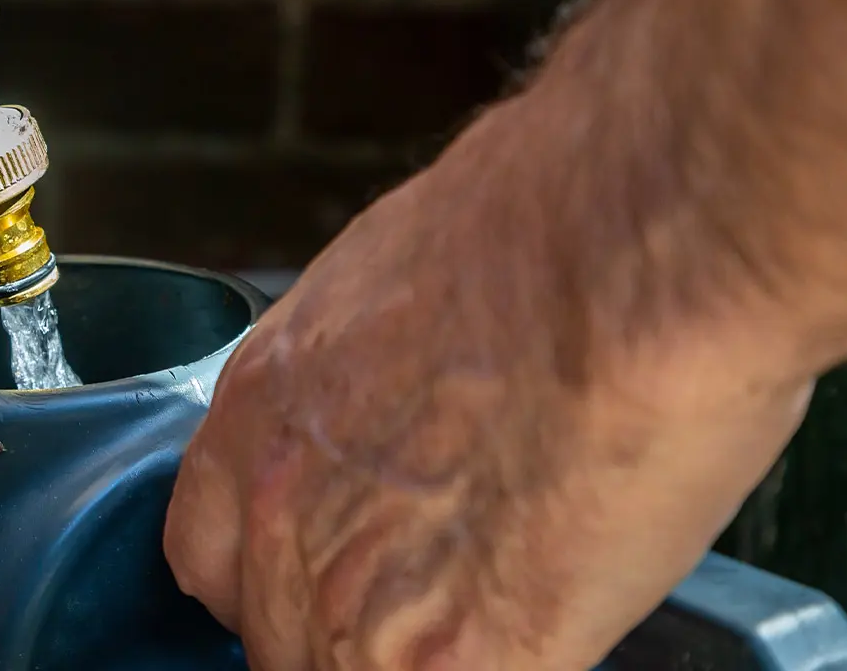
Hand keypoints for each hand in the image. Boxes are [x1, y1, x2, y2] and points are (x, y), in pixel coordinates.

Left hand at [162, 102, 816, 668]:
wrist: (638, 245)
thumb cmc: (557, 220)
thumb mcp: (404, 276)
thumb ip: (371, 375)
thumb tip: (410, 409)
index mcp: (262, 405)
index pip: (208, 553)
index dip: (270, 580)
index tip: (327, 579)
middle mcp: (280, 506)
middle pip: (276, 637)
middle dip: (348, 628)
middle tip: (437, 594)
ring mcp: (355, 595)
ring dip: (416, 656)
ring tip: (505, 599)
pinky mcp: (453, 660)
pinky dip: (505, 669)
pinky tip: (544, 632)